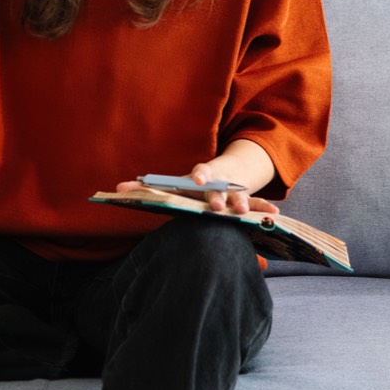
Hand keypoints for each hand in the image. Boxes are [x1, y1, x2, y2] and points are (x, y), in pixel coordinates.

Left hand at [114, 159, 278, 216]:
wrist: (224, 173)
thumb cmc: (191, 185)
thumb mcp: (172, 184)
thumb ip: (147, 187)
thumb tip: (114, 188)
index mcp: (200, 177)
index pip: (199, 174)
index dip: (199, 176)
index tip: (198, 179)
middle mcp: (219, 182)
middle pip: (219, 189)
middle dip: (218, 197)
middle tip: (216, 207)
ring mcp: (234, 191)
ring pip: (239, 197)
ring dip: (242, 204)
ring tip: (244, 213)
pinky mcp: (246, 200)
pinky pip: (257, 205)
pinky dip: (264, 209)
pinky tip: (274, 216)